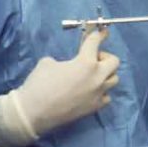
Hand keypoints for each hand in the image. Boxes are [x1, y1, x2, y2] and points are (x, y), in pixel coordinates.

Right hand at [0, 28, 119, 146]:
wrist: (33, 113)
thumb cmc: (38, 85)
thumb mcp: (48, 63)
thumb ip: (65, 61)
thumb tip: (68, 66)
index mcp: (86, 62)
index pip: (95, 43)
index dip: (97, 36)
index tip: (100, 33)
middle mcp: (97, 77)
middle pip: (114, 61)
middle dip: (104, 57)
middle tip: (91, 59)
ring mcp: (98, 93)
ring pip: (113, 79)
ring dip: (105, 75)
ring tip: (91, 76)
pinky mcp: (95, 107)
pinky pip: (106, 96)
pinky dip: (101, 92)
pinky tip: (90, 92)